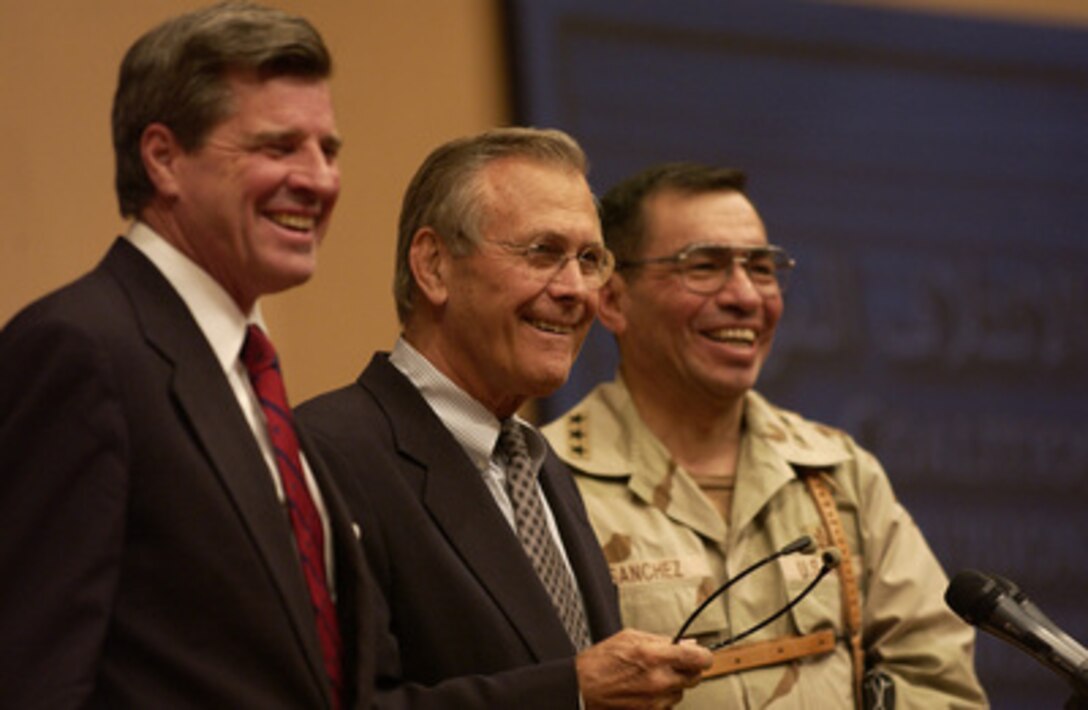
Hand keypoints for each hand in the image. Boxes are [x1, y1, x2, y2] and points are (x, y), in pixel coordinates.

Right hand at [576, 628, 711, 709]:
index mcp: (654, 656)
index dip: (703, 656)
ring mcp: (656, 700)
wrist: (583, 689)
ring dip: (674, 684)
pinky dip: (662, 697)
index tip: (701, 655)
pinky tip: (645, 688)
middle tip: (673, 663)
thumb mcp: (630, 638)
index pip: (698, 659)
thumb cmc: (601, 662)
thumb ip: (662, 640)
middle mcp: (659, 680)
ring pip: (682, 692)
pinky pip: (668, 704)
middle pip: (694, 677)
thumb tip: (687, 644)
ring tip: (651, 676)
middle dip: (688, 669)